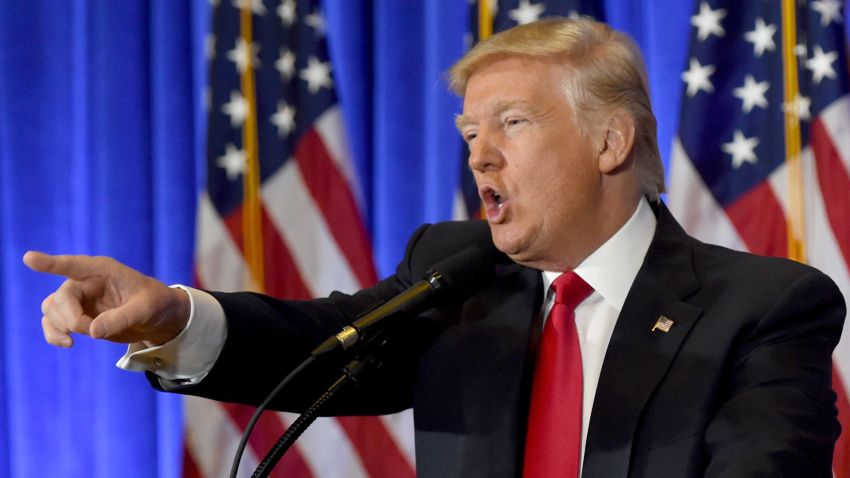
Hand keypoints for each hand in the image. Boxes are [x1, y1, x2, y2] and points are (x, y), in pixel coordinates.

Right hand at [23, 251, 189, 347]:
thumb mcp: (145, 309)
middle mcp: (85, 281)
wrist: (158, 317)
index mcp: (103, 270)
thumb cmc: (155, 303)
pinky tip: (68, 344)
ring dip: (60, 327)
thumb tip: (92, 332)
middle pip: (60, 298)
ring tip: (79, 339)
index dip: (51, 263)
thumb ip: (120, 318)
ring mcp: (79, 299)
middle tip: (89, 331)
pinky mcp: (76, 315)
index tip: (29, 258)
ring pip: (51, 310)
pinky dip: (54, 334)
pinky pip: (52, 323)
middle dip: (70, 319)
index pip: (73, 265)